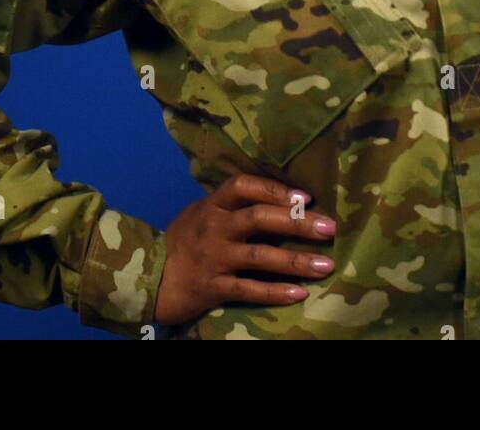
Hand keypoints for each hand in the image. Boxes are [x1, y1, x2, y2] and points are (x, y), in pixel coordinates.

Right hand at [154, 173, 335, 326]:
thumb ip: (232, 204)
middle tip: (329, 227)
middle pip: (259, 218)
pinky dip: (275, 292)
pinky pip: (248, 290)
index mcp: (212, 205)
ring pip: (260, 257)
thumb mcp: (202, 212)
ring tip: (327, 265)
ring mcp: (213, 259)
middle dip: (297, 223)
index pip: (243, 186)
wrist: (149, 278)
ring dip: (296, 261)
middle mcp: (214, 228)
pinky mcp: (213, 288)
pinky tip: (300, 293)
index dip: (275, 189)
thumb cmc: (184, 241)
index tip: (305, 198)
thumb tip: (281, 195)